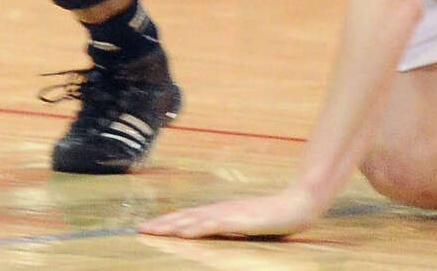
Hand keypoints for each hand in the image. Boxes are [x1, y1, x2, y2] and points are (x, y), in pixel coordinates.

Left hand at [138, 186, 322, 238]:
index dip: (167, 222)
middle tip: (140, 230)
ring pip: (193, 220)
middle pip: (184, 217)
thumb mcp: (246, 223)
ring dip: (171, 226)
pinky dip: (195, 229)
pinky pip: (213, 225)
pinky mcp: (239, 220)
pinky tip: (183, 233)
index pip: (187, 217)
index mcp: (219, 211)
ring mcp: (228, 213)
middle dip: (161, 224)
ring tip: (153, 231)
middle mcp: (219, 209)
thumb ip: (229, 226)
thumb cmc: (273, 216)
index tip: (148, 227)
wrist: (296, 204)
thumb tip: (212, 231)